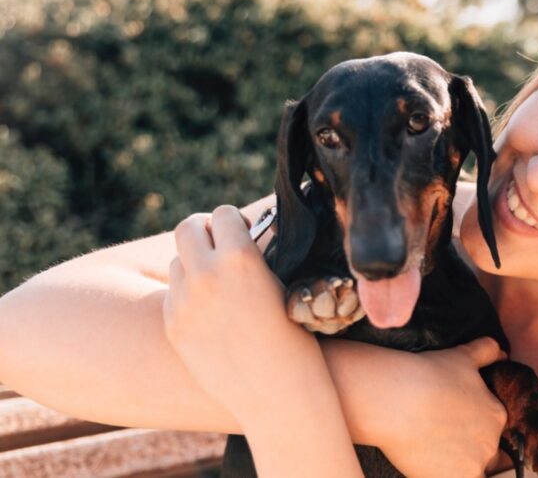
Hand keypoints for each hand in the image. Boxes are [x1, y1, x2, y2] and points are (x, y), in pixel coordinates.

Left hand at [163, 205, 321, 423]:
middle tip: (221, 246)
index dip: (235, 221)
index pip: (223, 213)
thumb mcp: (281, 286)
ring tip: (219, 284)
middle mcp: (205, 275)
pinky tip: (212, 313)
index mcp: (239, 259)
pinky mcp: (173, 327)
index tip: (245, 232)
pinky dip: (188, 294)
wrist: (278, 395)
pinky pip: (173, 294)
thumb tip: (238, 236)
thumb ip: (252, 258)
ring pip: (177, 261)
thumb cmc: (293, 339)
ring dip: (194, 263)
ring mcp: (183, 302)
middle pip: (187, 227)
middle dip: (205, 231)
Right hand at [374, 337, 507, 477]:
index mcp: (497, 414)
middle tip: (441, 435)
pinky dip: (445, 474)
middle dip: (467, 447)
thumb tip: (503, 353)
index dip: (473, 427)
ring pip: (472, 469)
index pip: (493, 429)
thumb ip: (487, 351)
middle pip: (485, 452)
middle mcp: (491, 442)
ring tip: (434, 450)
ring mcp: (474, 464)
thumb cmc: (428, 375)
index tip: (453, 423)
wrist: (396, 399)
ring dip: (458, 464)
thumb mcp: (463, 355)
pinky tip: (429, 463)